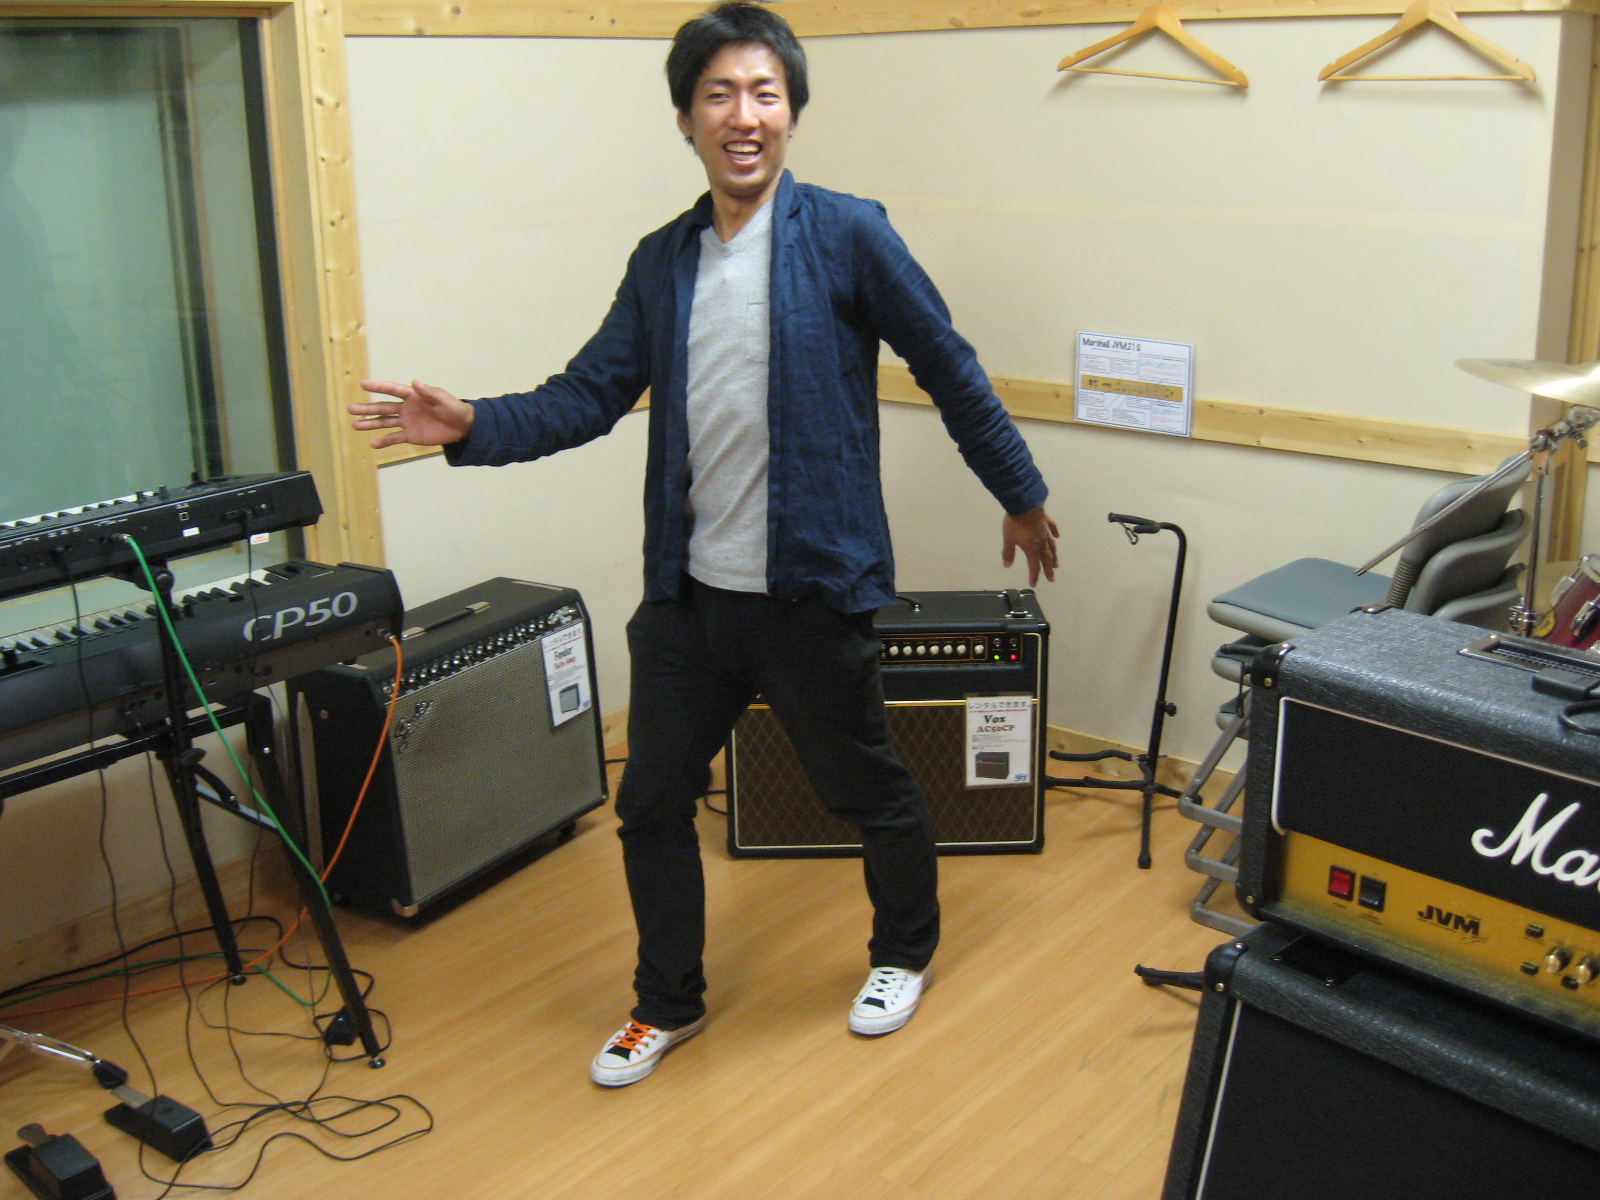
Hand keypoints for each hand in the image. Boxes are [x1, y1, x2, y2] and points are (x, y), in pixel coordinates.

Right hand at [350, 379, 474, 448]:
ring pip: (385, 423)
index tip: (363, 384)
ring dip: (370, 424)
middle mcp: (406, 408)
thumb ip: (428, 392)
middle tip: (351, 409)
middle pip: (383, 408)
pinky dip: (384, 441)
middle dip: (367, 409)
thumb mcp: (442, 399)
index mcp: (412, 396)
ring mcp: (407, 422)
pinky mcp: (411, 435)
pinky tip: (373, 444)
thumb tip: (415, 381)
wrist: (462, 426)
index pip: (392, 390)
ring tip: (355, 425)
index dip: (378, 387)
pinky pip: (395, 438)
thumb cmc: (453, 408)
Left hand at [1002, 507, 1059, 585]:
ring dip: (1054, 557)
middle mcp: (1042, 543)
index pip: (1034, 566)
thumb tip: (1007, 566)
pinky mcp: (1047, 521)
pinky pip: (1053, 529)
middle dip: (1048, 570)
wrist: (1025, 504)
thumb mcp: (1008, 539)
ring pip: (1052, 547)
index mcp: (1032, 549)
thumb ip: (1008, 553)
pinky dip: (1056, 534)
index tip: (1033, 584)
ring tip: (1057, 564)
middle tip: (1051, 579)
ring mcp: (1046, 531)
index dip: (1034, 576)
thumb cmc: (1015, 523)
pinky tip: (1058, 537)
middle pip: (1046, 559)